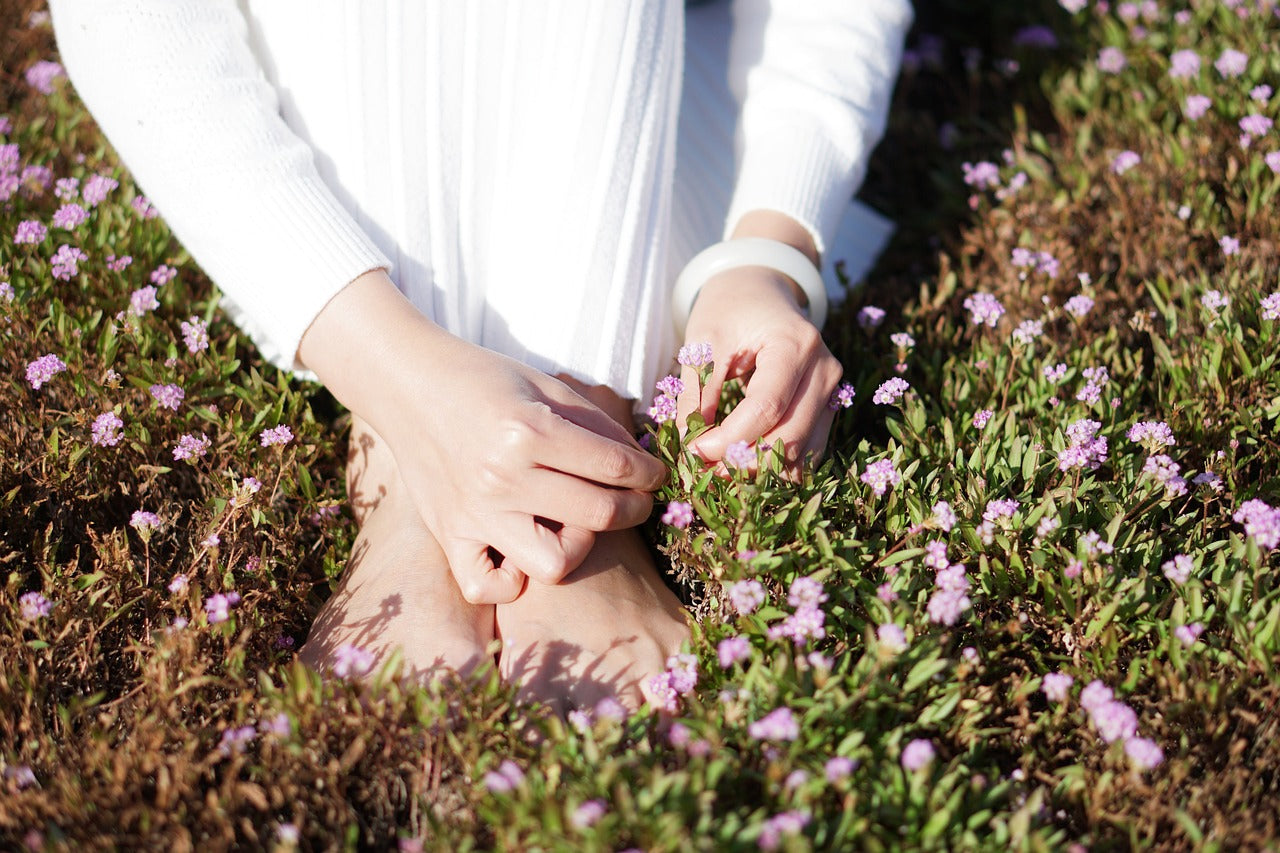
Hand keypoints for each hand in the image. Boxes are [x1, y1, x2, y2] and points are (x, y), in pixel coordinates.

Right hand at [299, 271, 667, 603]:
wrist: (407, 384)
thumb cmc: (483, 379)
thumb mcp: (546, 385)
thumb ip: (597, 424)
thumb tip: (639, 462)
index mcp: (529, 433)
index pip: (615, 468)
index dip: (649, 473)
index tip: (656, 474)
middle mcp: (503, 479)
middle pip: (598, 516)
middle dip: (634, 508)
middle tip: (637, 498)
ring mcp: (474, 514)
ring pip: (554, 564)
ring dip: (579, 546)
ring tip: (578, 523)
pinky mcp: (450, 535)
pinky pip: (486, 586)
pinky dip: (511, 580)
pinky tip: (523, 551)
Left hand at [676, 266, 843, 474]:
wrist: (760, 291)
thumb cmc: (729, 310)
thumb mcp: (704, 340)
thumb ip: (698, 393)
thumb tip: (689, 447)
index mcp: (795, 344)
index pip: (767, 407)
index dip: (730, 438)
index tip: (693, 451)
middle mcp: (824, 370)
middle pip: (789, 435)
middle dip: (743, 462)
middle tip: (701, 472)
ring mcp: (832, 391)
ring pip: (803, 452)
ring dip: (759, 472)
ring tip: (717, 475)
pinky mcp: (827, 407)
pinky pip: (807, 450)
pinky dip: (776, 466)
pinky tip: (742, 470)